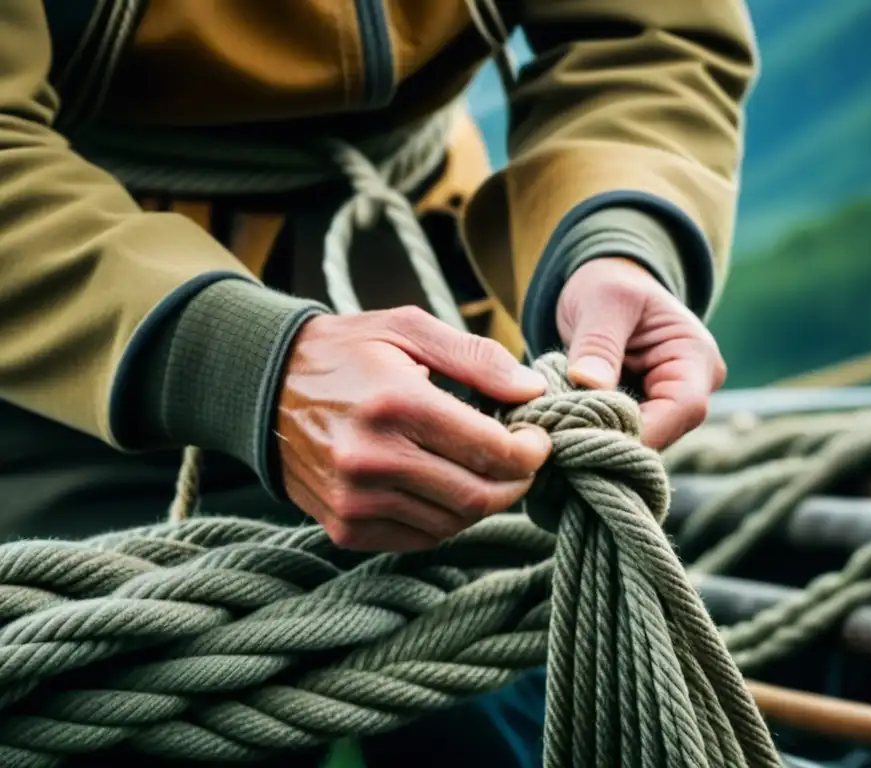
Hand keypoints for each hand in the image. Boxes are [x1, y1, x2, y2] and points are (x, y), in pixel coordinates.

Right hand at [276, 307, 551, 551]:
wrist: (263, 386)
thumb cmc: (346, 351)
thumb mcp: (409, 329)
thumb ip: (477, 358)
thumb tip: (533, 390)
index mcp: (395, 404)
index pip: (490, 449)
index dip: (530, 451)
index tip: (538, 438)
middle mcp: (372, 460)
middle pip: (478, 496)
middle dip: (516, 482)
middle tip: (523, 461)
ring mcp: (355, 501)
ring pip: (453, 524)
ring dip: (482, 502)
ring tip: (483, 470)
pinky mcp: (344, 527)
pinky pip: (419, 539)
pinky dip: (445, 519)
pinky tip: (443, 486)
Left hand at [556, 257, 725, 448]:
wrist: (605, 285)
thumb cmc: (610, 283)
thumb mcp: (604, 300)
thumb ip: (598, 343)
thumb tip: (587, 384)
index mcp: (696, 355)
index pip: (682, 408)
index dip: (638, 429)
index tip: (586, 434)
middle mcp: (693, 386)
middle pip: (663, 432)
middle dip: (613, 438)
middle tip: (561, 439)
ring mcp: (670, 404)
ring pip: (641, 441)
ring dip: (600, 439)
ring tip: (559, 433)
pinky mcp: (645, 413)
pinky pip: (623, 435)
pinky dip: (595, 434)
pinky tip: (566, 432)